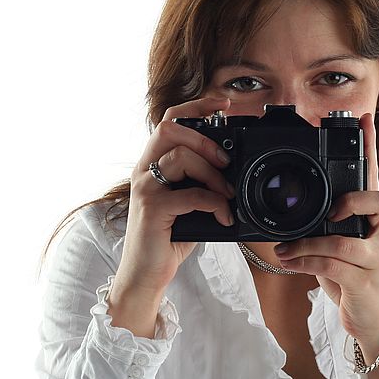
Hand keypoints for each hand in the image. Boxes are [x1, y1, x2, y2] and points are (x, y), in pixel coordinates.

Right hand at [116, 96, 235, 297]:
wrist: (146, 274)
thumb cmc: (169, 237)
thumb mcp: (189, 202)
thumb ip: (202, 181)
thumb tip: (234, 170)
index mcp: (153, 163)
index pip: (169, 121)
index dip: (196, 106)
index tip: (222, 104)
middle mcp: (144, 170)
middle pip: (169, 128)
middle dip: (204, 139)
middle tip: (225, 162)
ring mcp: (145, 188)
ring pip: (180, 157)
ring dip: (212, 174)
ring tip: (227, 194)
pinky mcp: (152, 208)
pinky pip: (189, 194)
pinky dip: (214, 203)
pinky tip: (223, 216)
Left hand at [274, 112, 378, 350]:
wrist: (372, 320)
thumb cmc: (353, 277)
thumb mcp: (340, 244)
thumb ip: (326, 224)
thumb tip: (293, 210)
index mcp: (374, 219)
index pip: (374, 176)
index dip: (370, 147)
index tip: (364, 119)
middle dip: (352, 201)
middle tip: (329, 212)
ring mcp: (378, 257)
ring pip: (345, 240)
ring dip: (309, 244)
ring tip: (285, 249)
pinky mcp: (367, 281)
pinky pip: (334, 264)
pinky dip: (306, 262)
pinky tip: (289, 261)